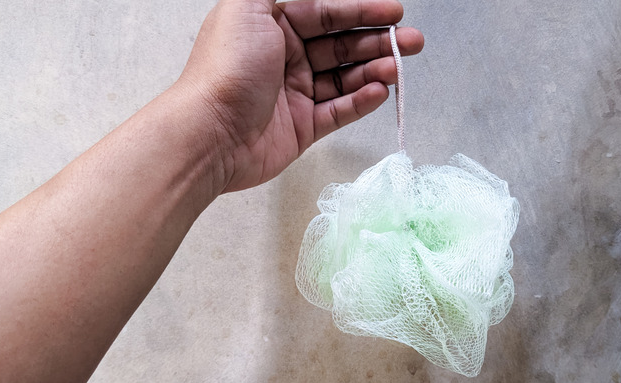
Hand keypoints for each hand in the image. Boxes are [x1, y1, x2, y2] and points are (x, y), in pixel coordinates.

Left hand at [178, 0, 423, 191]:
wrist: (210, 133)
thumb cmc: (225, 69)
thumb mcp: (248, 7)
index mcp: (272, 27)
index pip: (326, 13)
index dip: (361, 11)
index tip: (394, 13)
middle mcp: (284, 58)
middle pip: (341, 45)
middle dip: (377, 42)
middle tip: (410, 42)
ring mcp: (294, 94)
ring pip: (345, 78)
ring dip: (374, 71)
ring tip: (396, 68)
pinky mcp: (301, 128)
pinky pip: (339, 111)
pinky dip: (362, 101)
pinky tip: (381, 92)